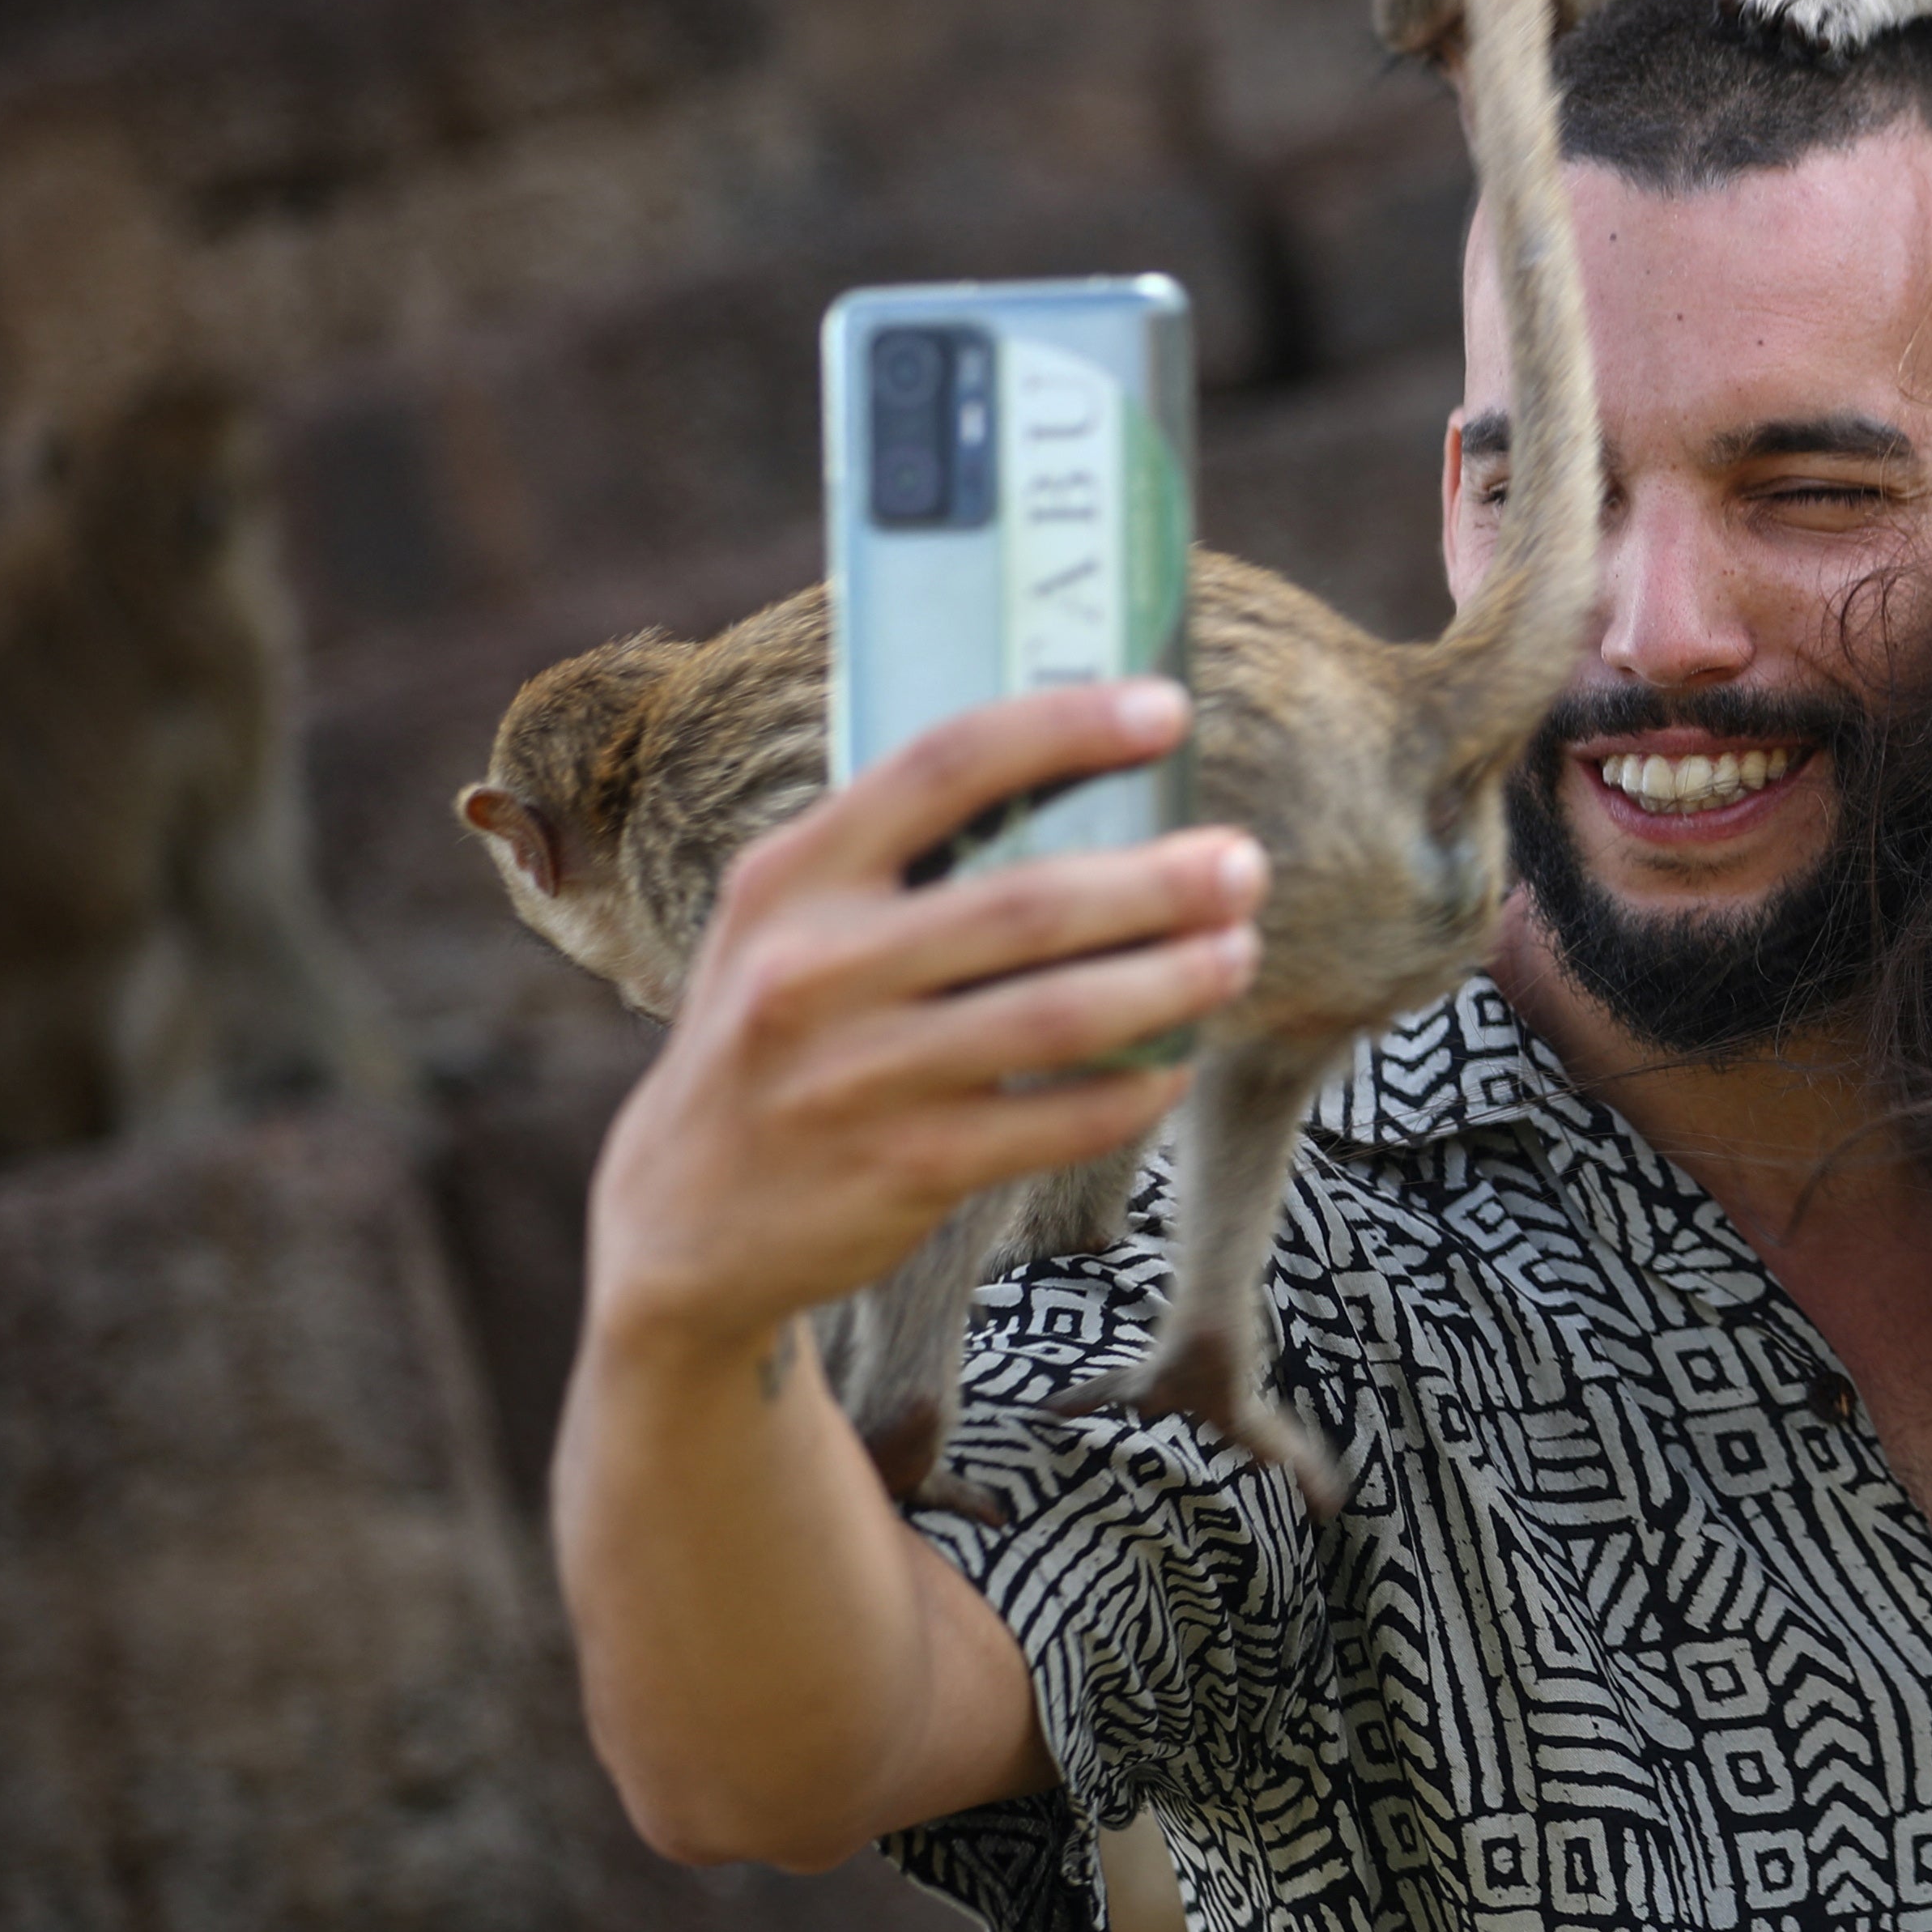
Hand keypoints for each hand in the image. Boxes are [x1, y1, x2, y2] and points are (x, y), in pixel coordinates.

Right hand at [586, 679, 1266, 1362]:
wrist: (688, 1223)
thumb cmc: (781, 1040)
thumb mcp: (790, 930)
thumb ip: (894, 865)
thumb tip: (1077, 784)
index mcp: (790, 877)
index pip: (942, 767)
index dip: (1064, 728)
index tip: (1168, 707)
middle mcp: (812, 968)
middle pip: (1025, 903)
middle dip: (1157, 881)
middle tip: (1243, 864)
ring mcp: (853, 1076)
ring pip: (1054, 1016)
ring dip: (1170, 982)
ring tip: (1238, 954)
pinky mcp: (900, 1168)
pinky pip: (1052, 1122)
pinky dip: (1130, 1092)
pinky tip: (1173, 1069)